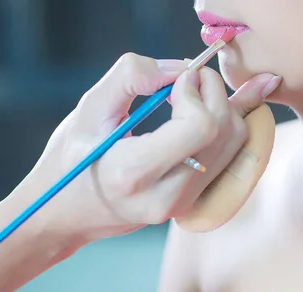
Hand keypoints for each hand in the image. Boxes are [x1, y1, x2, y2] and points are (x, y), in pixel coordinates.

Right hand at [0, 53, 280, 251]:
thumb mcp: (89, 109)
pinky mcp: (191, 205)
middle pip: (222, 133)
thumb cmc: (71, 157)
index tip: (178, 79)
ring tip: (192, 95)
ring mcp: (182, 206)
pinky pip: (230, 160)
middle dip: (214, 93)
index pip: (200, 127)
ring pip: (234, 145)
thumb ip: (131, 77)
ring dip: (223, 108)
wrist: (67, 212)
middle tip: (190, 77)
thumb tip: (180, 68)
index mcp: (133, 173)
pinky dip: (226, 129)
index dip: (197, 92)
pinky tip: (210, 111)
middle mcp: (165, 197)